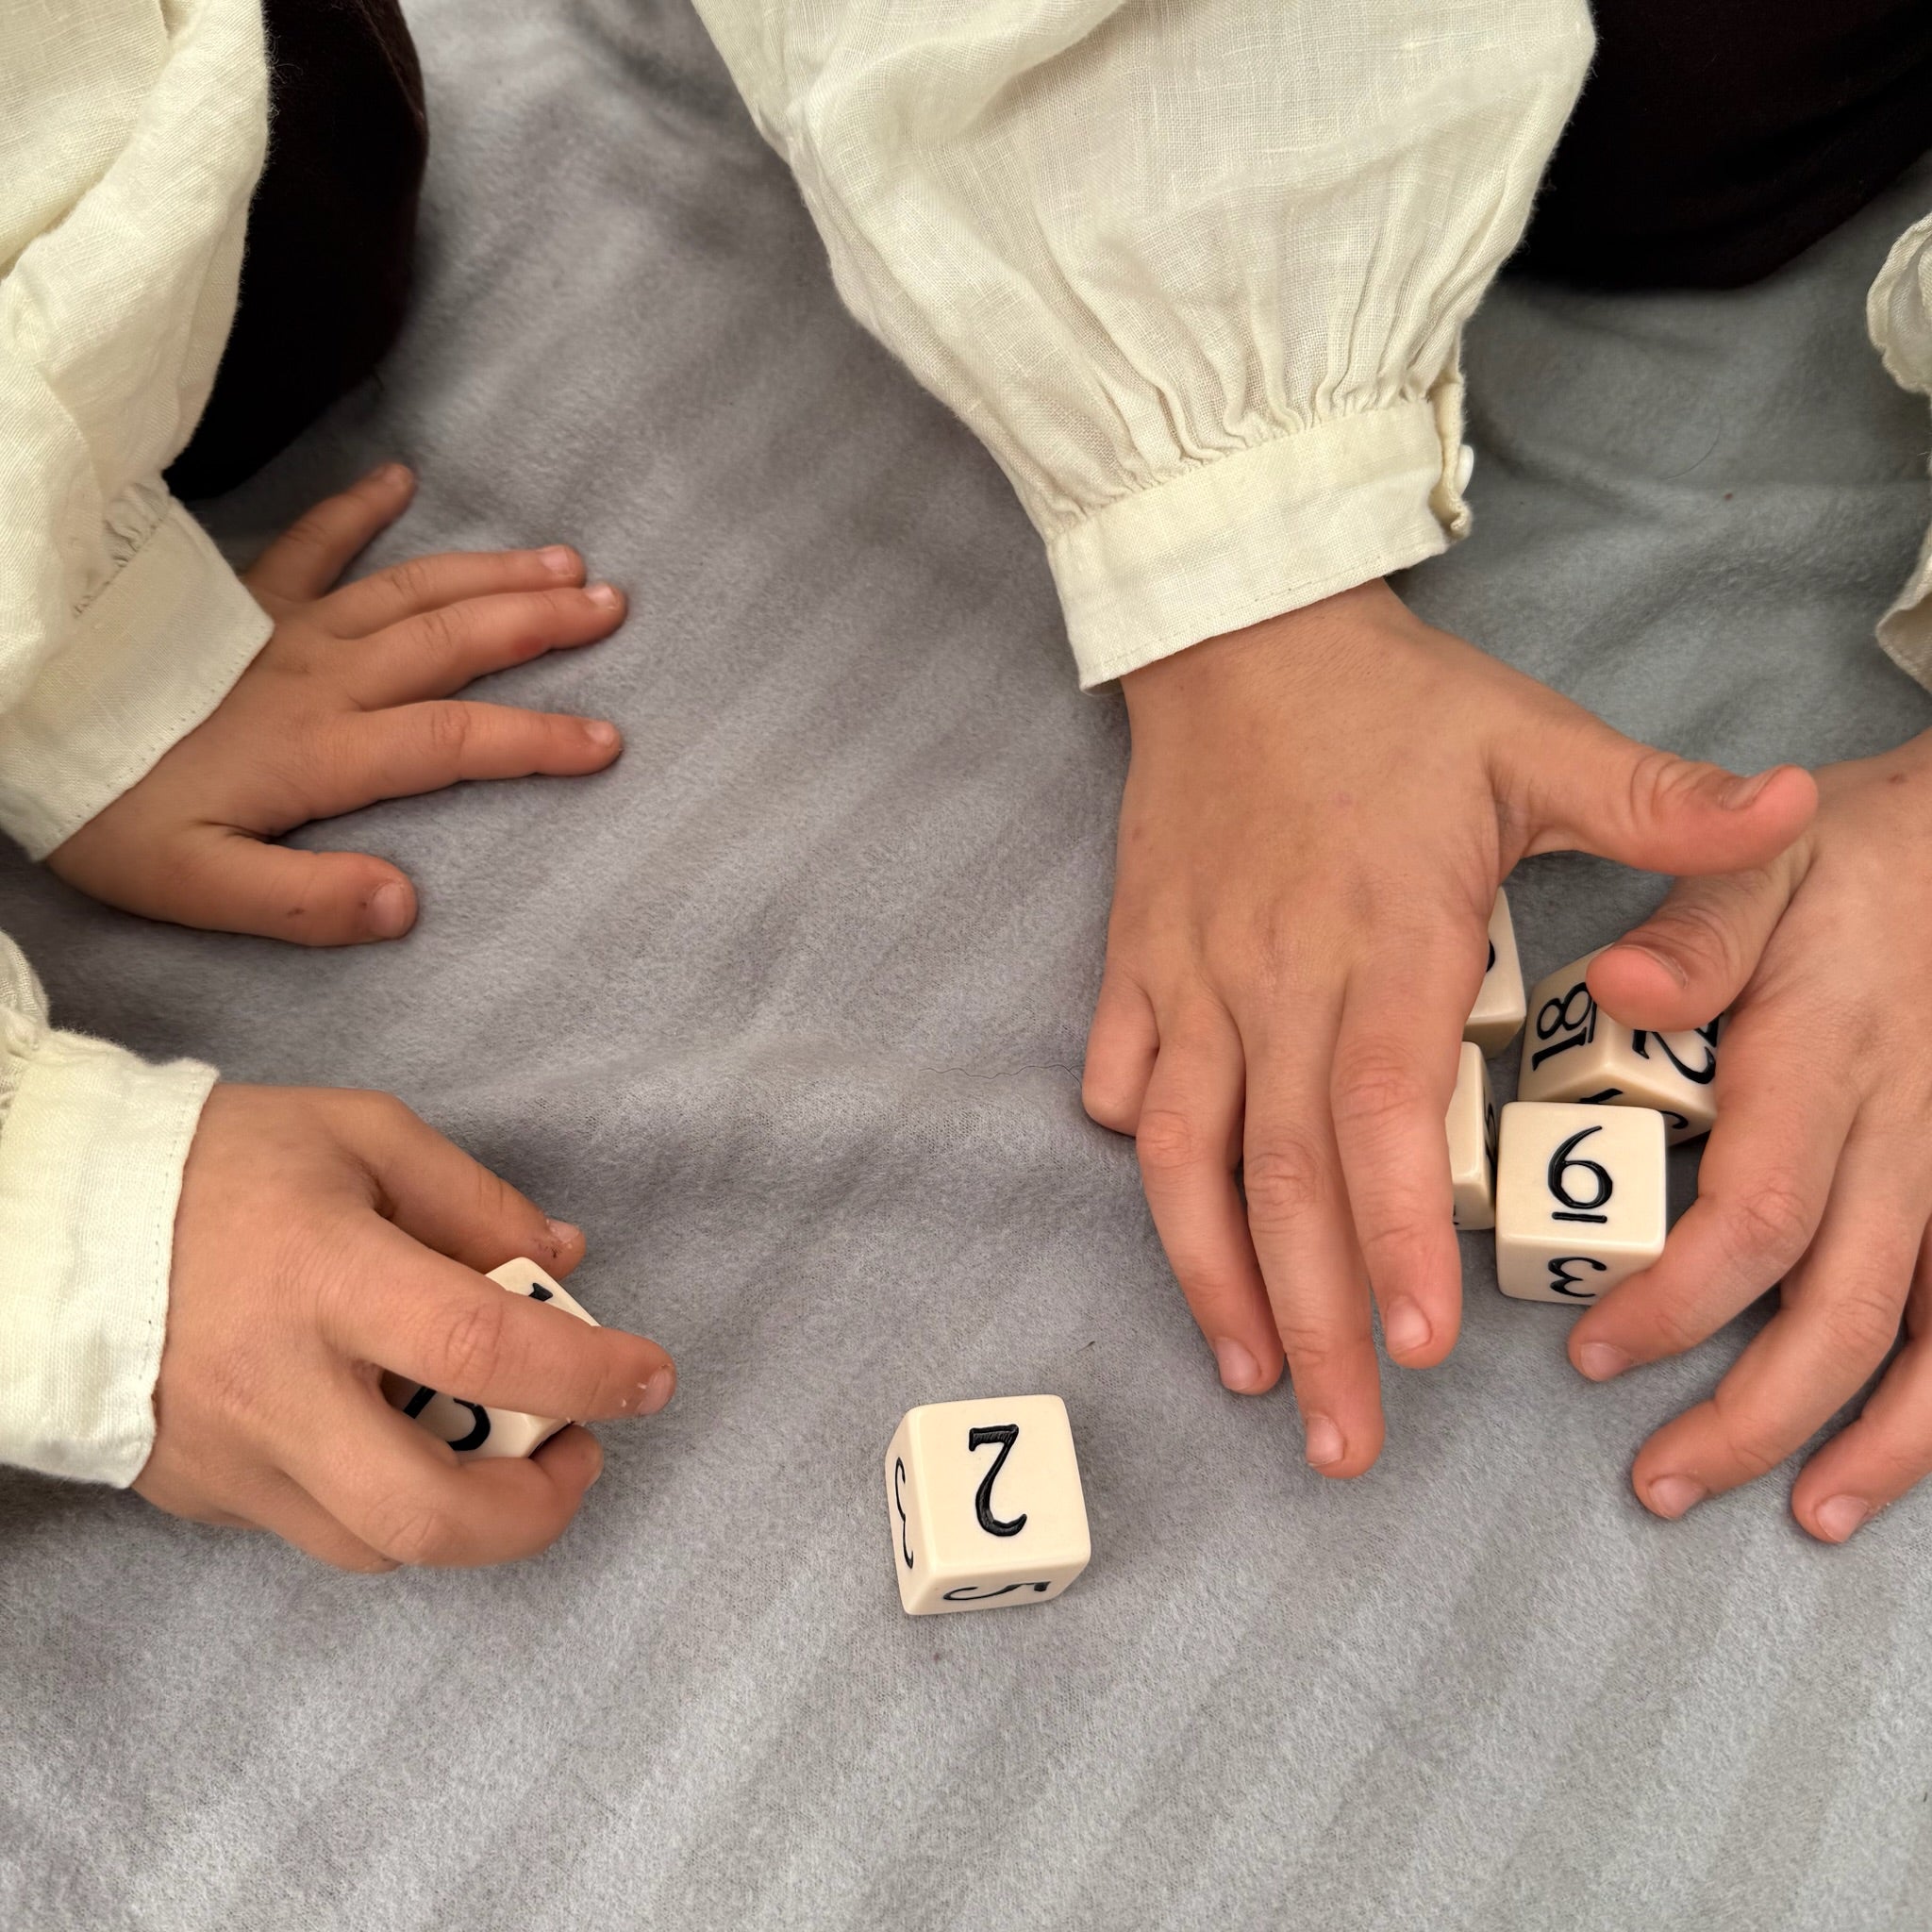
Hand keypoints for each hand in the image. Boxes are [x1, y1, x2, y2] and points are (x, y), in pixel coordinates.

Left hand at [49, 464, 625, 943]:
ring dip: (490, 574)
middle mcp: (323, 676)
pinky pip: (308, 543)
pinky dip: (356, 510)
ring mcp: (284, 628)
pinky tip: (400, 482)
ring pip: (410, 590)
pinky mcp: (239, 599)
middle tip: (615, 606)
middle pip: (454, 641)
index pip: (457, 740)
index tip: (609, 740)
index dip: (540, 740)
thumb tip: (405, 902)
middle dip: (541, 624)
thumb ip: (304, 900)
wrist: (16, 714)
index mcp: (323, 749)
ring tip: (563, 562)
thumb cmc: (108, 813)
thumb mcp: (196, 885)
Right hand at [138, 1084, 675, 1568]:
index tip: (650, 1379)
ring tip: (499, 1444)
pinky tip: (396, 1435)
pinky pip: (316, 1526)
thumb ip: (475, 1201)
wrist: (46, 1223)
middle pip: (429, 1515)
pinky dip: (383, 1497)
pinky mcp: (198, 1495)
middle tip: (577, 1454)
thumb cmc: (218, 1164)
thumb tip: (565, 1262)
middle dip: (537, 1511)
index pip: (482, 1349)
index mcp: (327, 1276)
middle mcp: (277, 1388)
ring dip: (466, 1512)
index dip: (588, 1373)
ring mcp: (230, 1458)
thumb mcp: (363, 1137)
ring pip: (378, 1545)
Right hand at [1081, 580, 1814, 1475]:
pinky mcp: (1135, 964)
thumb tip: (1803, 806)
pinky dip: (1140, 1158)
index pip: (1380, 1108)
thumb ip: (1660, 803)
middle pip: (1278, 1172)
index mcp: (1384, 935)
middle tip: (1343, 1442)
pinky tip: (1179, 1230)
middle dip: (1310, 1317)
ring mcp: (1190, 976)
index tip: (1417, 1342)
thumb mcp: (1536, 742)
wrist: (1235, 633)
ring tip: (1248, 1376)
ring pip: (1181, 1152)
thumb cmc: (1394, 705)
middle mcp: (1275, 975)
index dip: (1392, 1228)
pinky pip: (1118, 1079)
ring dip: (1210, 1272)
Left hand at [1573, 731, 1931, 1541]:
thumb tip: (1616, 983)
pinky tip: (1887, 1462)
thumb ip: (1695, 935)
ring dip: (1872, 1440)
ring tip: (1801, 1514)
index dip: (1679, 1300)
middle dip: (1754, 1412)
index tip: (1593, 1351)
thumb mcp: (1758, 868)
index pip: (1759, 1214)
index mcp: (1828, 1062)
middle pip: (1844, 1307)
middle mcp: (1906, 1134)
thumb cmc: (1850, 861)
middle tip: (1657, 1479)